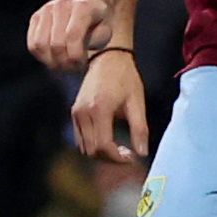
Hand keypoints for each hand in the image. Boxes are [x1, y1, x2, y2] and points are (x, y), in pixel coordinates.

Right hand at [25, 0, 111, 73]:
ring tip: (63, 67)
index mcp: (83, 6)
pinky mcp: (36, 17)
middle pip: (55, 42)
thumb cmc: (99, 19)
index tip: (82, 66)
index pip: (73, 35)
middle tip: (73, 70)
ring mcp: (46, 10)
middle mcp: (62, 5)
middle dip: (64, 62)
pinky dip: (41, 56)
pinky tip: (54, 60)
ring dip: (51, 62)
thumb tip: (77, 57)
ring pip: (40, 44)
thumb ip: (94, 42)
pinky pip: (32, 43)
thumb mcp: (106, 29)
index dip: (76, 56)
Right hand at [70, 48, 152, 163]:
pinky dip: (94, 146)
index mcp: (99, 110)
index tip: (132, 158)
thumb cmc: (125, 78)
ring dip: (102, 154)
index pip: (103, 146)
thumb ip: (139, 129)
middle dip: (111, 159)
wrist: (107, 58)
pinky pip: (81, 138)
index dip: (117, 158)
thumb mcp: (137, 102)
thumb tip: (142, 153)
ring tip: (121, 150)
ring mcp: (76, 113)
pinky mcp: (74, 113)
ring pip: (84, 147)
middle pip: (92, 150)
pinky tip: (110, 142)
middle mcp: (83, 113)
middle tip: (128, 156)